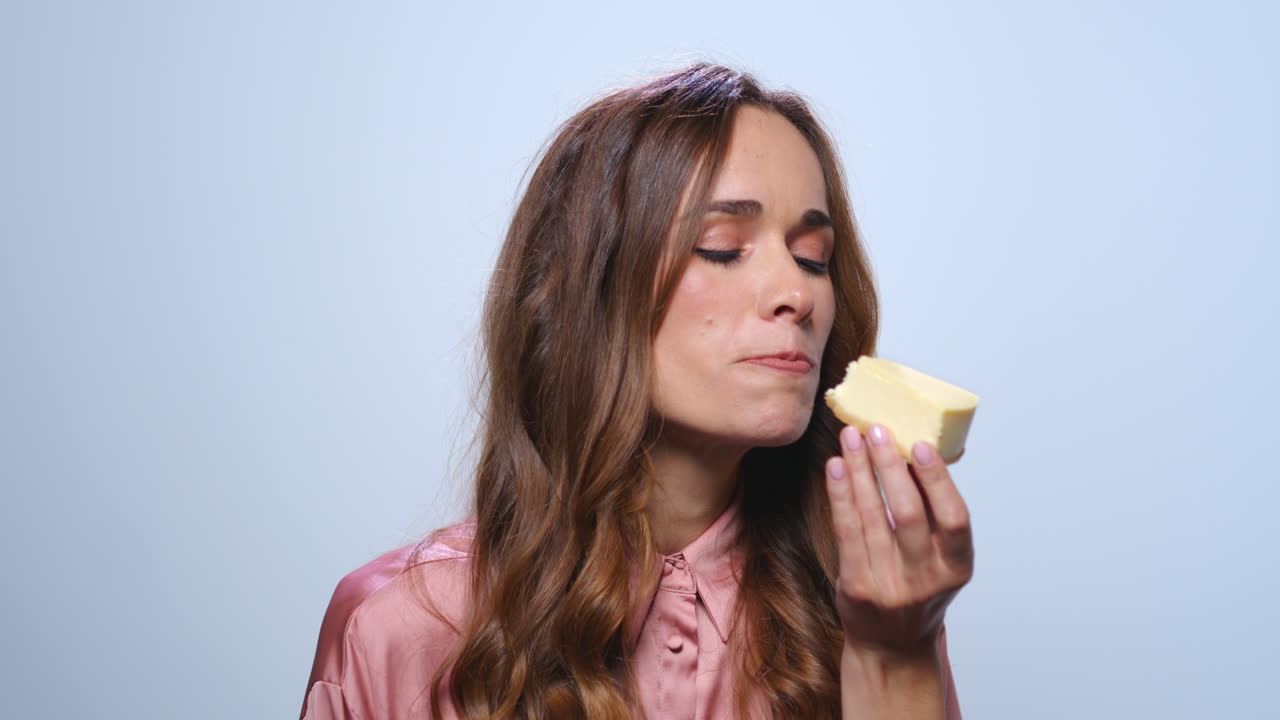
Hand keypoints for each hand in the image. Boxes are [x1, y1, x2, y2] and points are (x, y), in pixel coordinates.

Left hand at [825, 424, 973, 659]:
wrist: (892, 647)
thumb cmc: (917, 590)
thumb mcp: (942, 561)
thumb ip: (934, 516)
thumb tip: (919, 450)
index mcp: (957, 567)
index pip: (954, 518)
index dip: (937, 479)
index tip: (919, 445)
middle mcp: (927, 579)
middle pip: (909, 513)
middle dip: (890, 466)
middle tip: (877, 430)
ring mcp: (890, 586)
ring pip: (873, 517)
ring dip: (860, 471)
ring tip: (851, 438)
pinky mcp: (857, 588)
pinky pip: (847, 532)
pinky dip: (841, 495)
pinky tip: (836, 469)